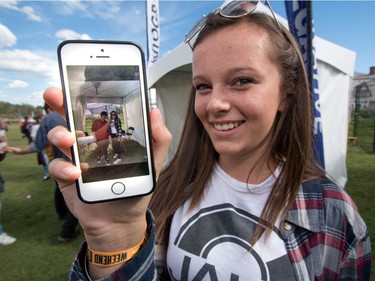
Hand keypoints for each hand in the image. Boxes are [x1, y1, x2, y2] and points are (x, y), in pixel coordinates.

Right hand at [44, 87, 171, 276]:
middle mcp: (87, 142)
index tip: (77, 80)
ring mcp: (74, 158)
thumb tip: (155, 112)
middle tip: (54, 94)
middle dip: (59, 102)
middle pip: (69, 116)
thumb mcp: (153, 163)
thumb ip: (158, 139)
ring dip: (59, 134)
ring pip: (58, 137)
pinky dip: (63, 167)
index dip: (83, 94)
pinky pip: (56, 166)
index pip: (93, 109)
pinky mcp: (66, 177)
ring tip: (70, 140)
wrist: (123, 220)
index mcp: (106, 135)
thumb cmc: (135, 187)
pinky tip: (76, 173)